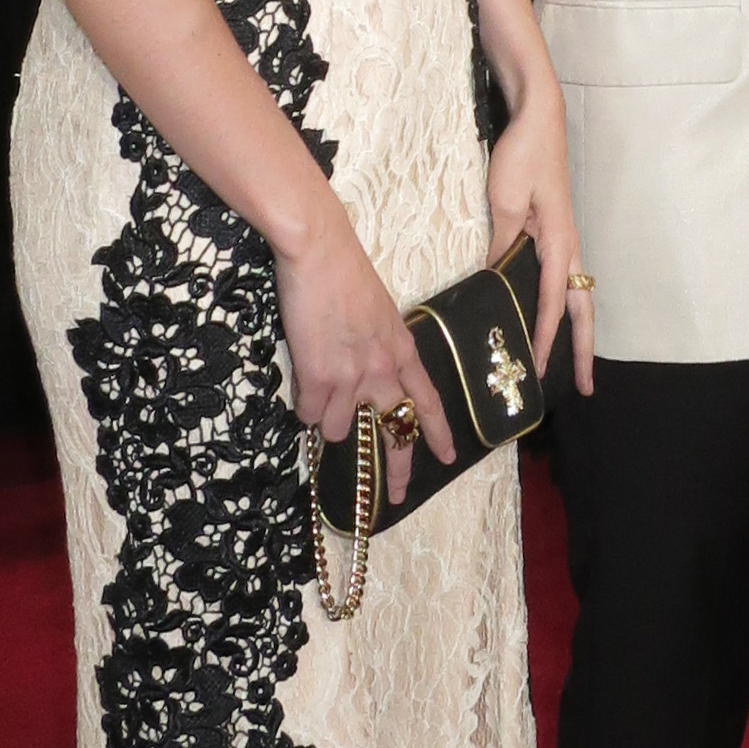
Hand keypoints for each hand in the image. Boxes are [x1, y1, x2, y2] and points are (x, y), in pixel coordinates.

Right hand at [274, 202, 456, 508]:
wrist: (319, 251)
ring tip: (318, 388)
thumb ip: (377, 346)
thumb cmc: (345, 273)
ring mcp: (352, 377)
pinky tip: (301, 381)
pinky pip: (309, 414)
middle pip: (393, 431)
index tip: (447, 457)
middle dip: (397, 470)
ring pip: (339, 429)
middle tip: (400, 496)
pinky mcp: (319, 378)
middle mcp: (383, 370)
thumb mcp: (377, 313)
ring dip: (328, 419)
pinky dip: (304, 405)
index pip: (426, 400)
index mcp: (402, 349)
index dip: (437, 432)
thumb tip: (363, 373)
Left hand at [486, 78, 593, 395]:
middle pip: (582, 309)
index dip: (548, 337)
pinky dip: (564, 307)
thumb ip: (502, 241)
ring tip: (572, 364)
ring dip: (578, 332)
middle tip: (583, 387)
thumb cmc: (523, 155)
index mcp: (559, 241)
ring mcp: (566, 241)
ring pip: (578, 297)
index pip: (554, 300)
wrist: (538, 118)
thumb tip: (492, 278)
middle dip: (583, 349)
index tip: (541, 367)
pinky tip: (550, 318)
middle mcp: (569, 247)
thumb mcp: (504, 199)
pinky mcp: (556, 233)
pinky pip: (565, 280)